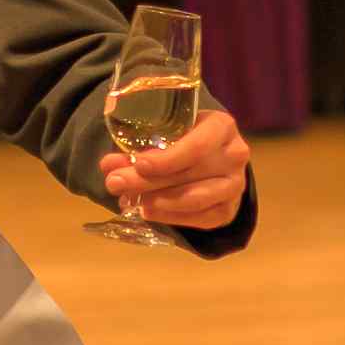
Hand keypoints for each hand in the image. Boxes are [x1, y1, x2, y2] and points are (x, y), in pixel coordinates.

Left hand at [103, 106, 249, 234]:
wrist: (213, 159)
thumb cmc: (185, 139)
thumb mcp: (167, 134)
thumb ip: (139, 148)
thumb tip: (109, 165)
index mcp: (221, 126)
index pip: (197, 146)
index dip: (167, 159)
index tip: (139, 165)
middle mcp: (235, 154)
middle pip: (190, 173)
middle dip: (148, 181)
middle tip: (115, 183)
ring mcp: (235, 185)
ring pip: (195, 199)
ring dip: (158, 202)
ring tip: (130, 201)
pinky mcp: (228, 210)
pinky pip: (200, 218)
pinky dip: (171, 217)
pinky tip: (148, 211)